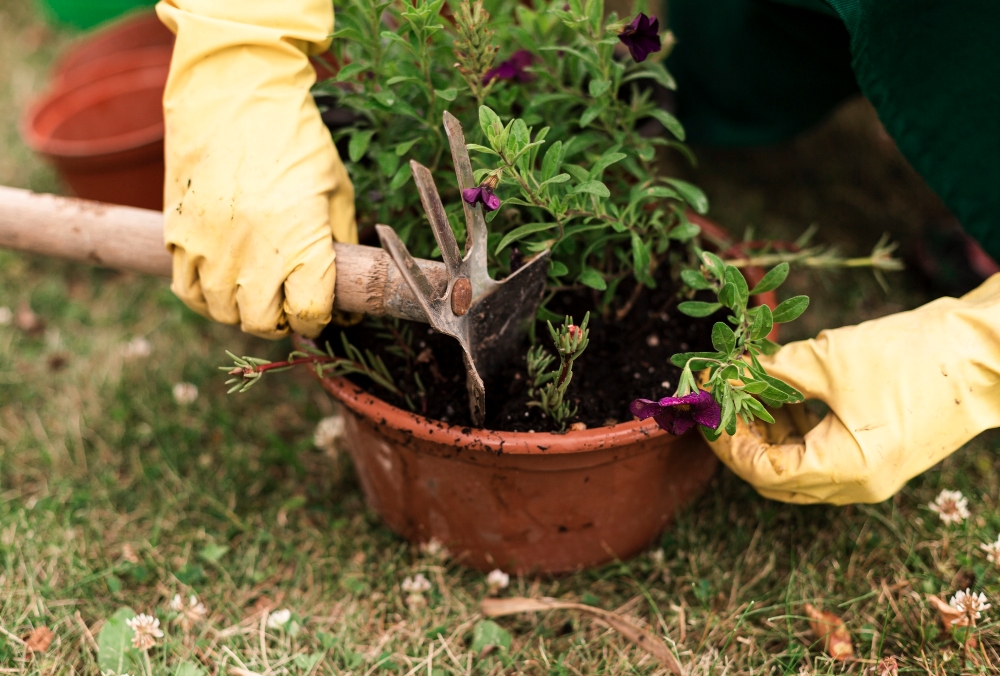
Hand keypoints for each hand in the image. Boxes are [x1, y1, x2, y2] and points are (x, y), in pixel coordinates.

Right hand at [157, 0, 355, 338]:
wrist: (232, 95)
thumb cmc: (295, 140)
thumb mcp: (335, 190)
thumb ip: (340, 242)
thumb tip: (345, 286)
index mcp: (300, 242)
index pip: (308, 314)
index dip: (318, 318)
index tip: (320, 309)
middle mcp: (252, 252)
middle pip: (263, 322)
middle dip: (282, 320)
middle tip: (289, 303)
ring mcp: (209, 247)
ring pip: (224, 313)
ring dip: (243, 312)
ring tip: (257, 292)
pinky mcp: (178, 235)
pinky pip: (188, 292)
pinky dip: (207, 299)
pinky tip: (224, 285)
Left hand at [706, 273, 999, 503]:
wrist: (984, 354)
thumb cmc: (911, 355)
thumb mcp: (828, 360)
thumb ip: (769, 372)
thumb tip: (722, 374)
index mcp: (845, 469)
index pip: (763, 471)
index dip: (726, 440)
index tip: (702, 407)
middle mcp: (857, 485)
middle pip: (775, 477)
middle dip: (741, 438)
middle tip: (715, 402)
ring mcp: (870, 475)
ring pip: (796, 467)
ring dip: (766, 432)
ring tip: (742, 391)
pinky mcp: (877, 457)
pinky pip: (821, 454)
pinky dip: (794, 429)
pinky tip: (778, 394)